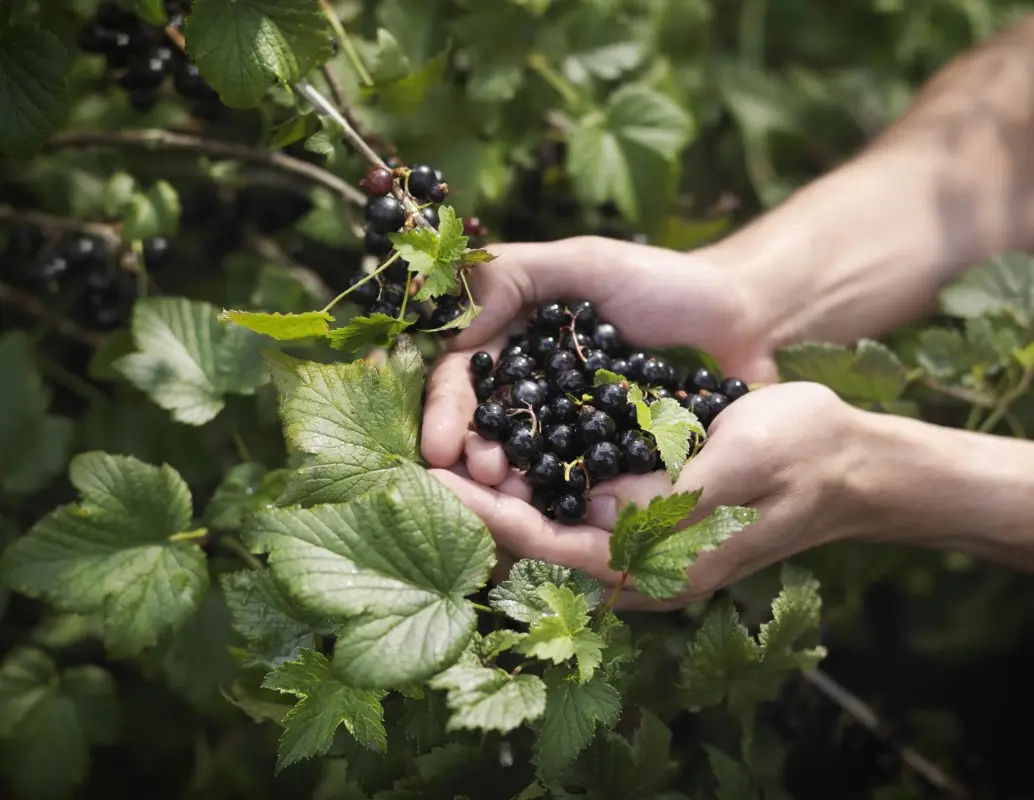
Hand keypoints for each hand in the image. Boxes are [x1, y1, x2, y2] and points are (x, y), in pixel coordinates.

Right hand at [421, 235, 773, 485]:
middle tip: (482, 476)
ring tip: (507, 499)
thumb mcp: (585, 262)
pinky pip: (580, 486)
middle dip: (474, 456)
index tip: (441, 446)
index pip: (463, 380)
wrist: (746, 319)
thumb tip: (452, 327)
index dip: (448, 412)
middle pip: (487, 431)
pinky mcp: (612, 464)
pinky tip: (555, 515)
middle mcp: (534, 393)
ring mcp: (572, 433)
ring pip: (527, 464)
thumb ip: (512, 275)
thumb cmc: (665, 282)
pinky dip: (563, 501)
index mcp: (514, 345)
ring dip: (510, 487)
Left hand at [432, 383, 868, 608]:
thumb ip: (663, 498)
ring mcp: (638, 536)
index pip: (550, 550)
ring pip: (549, 518)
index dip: (488, 517)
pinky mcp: (642, 505)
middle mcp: (637, 563)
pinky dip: (536, 470)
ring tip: (447, 445)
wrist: (845, 456)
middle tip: (422, 461)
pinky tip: (505, 434)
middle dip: (480, 504)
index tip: (436, 483)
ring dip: (500, 485)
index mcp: (656, 568)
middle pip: (537, 541)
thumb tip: (588, 513)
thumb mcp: (735, 467)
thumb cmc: (799, 456)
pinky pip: (574, 495)